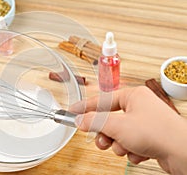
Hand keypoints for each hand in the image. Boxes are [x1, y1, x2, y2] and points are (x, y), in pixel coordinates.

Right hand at [71, 86, 186, 173]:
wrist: (182, 153)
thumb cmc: (156, 133)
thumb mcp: (117, 125)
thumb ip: (95, 122)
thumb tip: (80, 120)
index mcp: (133, 96)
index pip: (102, 100)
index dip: (85, 107)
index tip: (72, 111)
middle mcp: (139, 107)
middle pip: (110, 120)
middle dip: (106, 134)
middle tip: (102, 140)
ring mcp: (145, 123)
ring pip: (119, 134)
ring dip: (118, 144)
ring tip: (124, 148)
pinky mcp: (150, 138)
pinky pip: (130, 143)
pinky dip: (131, 150)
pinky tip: (140, 152)